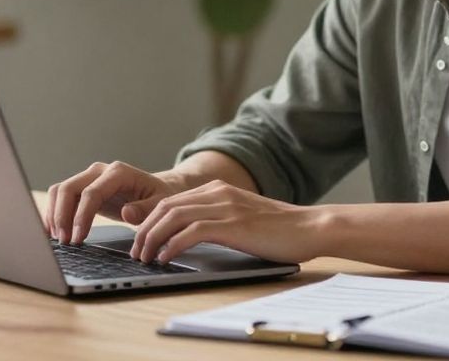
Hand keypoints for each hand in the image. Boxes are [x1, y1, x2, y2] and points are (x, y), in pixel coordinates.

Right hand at [43, 161, 182, 244]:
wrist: (156, 189)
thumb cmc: (159, 196)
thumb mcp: (160, 204)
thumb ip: (145, 209)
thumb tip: (127, 212)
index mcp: (118, 172)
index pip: (91, 192)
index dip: (81, 216)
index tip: (78, 238)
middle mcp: (100, 171)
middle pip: (68, 188)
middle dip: (62, 216)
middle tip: (64, 242)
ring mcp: (89, 177)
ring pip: (60, 191)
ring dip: (54, 215)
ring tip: (59, 239)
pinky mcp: (82, 188)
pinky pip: (61, 197)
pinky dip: (54, 213)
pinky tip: (54, 232)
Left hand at [129, 180, 324, 264]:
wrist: (311, 227)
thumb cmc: (281, 230)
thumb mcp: (243, 218)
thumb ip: (219, 219)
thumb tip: (192, 236)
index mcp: (219, 189)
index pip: (171, 200)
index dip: (150, 220)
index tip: (142, 240)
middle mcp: (218, 193)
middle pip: (166, 206)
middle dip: (145, 230)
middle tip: (137, 252)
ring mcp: (225, 207)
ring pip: (173, 217)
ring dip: (153, 238)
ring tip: (145, 257)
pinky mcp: (233, 225)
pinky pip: (191, 232)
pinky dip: (173, 245)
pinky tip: (166, 258)